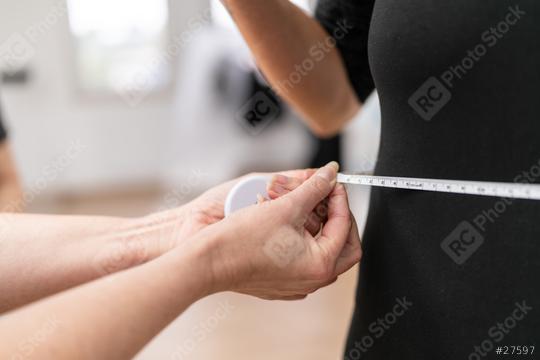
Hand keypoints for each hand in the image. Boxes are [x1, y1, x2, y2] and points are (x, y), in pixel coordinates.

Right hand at [198, 162, 361, 299]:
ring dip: (322, 230)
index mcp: (321, 264)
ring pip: (324, 254)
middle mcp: (314, 281)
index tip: (331, 182)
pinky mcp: (283, 285)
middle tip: (329, 198)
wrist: (209, 262)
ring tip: (308, 209)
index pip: (344, 225)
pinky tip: (292, 227)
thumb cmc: (243, 239)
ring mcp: (298, 286)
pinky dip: (305, 243)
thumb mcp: (285, 206)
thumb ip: (314, 188)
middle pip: (344, 245)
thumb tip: (330, 173)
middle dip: (339, 218)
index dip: (340, 198)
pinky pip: (305, 262)